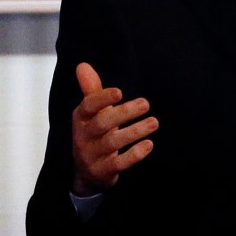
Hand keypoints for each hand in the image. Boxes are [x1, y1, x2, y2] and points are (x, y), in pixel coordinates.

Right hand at [71, 62, 156, 195]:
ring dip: (135, 131)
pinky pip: (120, 163)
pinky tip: (149, 144)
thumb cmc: (93, 133)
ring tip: (154, 122)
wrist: (86, 171)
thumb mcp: (91, 112)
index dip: (102, 99)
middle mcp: (83, 136)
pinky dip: (135, 154)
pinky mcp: (104, 171)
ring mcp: (92, 155)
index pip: (88, 106)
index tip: (119, 91)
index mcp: (81, 118)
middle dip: (124, 113)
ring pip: (113, 143)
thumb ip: (91, 90)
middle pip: (103, 123)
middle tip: (146, 103)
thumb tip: (82, 65)